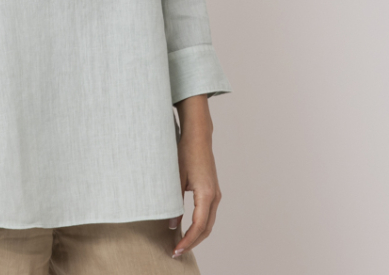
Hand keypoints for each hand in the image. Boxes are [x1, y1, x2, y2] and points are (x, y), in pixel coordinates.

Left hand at [167, 95, 221, 258]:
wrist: (198, 136)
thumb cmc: (186, 152)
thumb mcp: (176, 178)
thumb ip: (174, 202)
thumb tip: (172, 225)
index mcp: (206, 195)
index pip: (199, 226)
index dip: (188, 241)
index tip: (176, 250)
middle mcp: (215, 197)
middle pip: (206, 229)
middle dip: (193, 242)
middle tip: (177, 251)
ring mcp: (216, 194)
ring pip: (209, 223)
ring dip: (197, 235)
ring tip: (181, 243)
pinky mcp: (213, 190)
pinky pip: (208, 214)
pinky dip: (200, 225)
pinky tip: (188, 228)